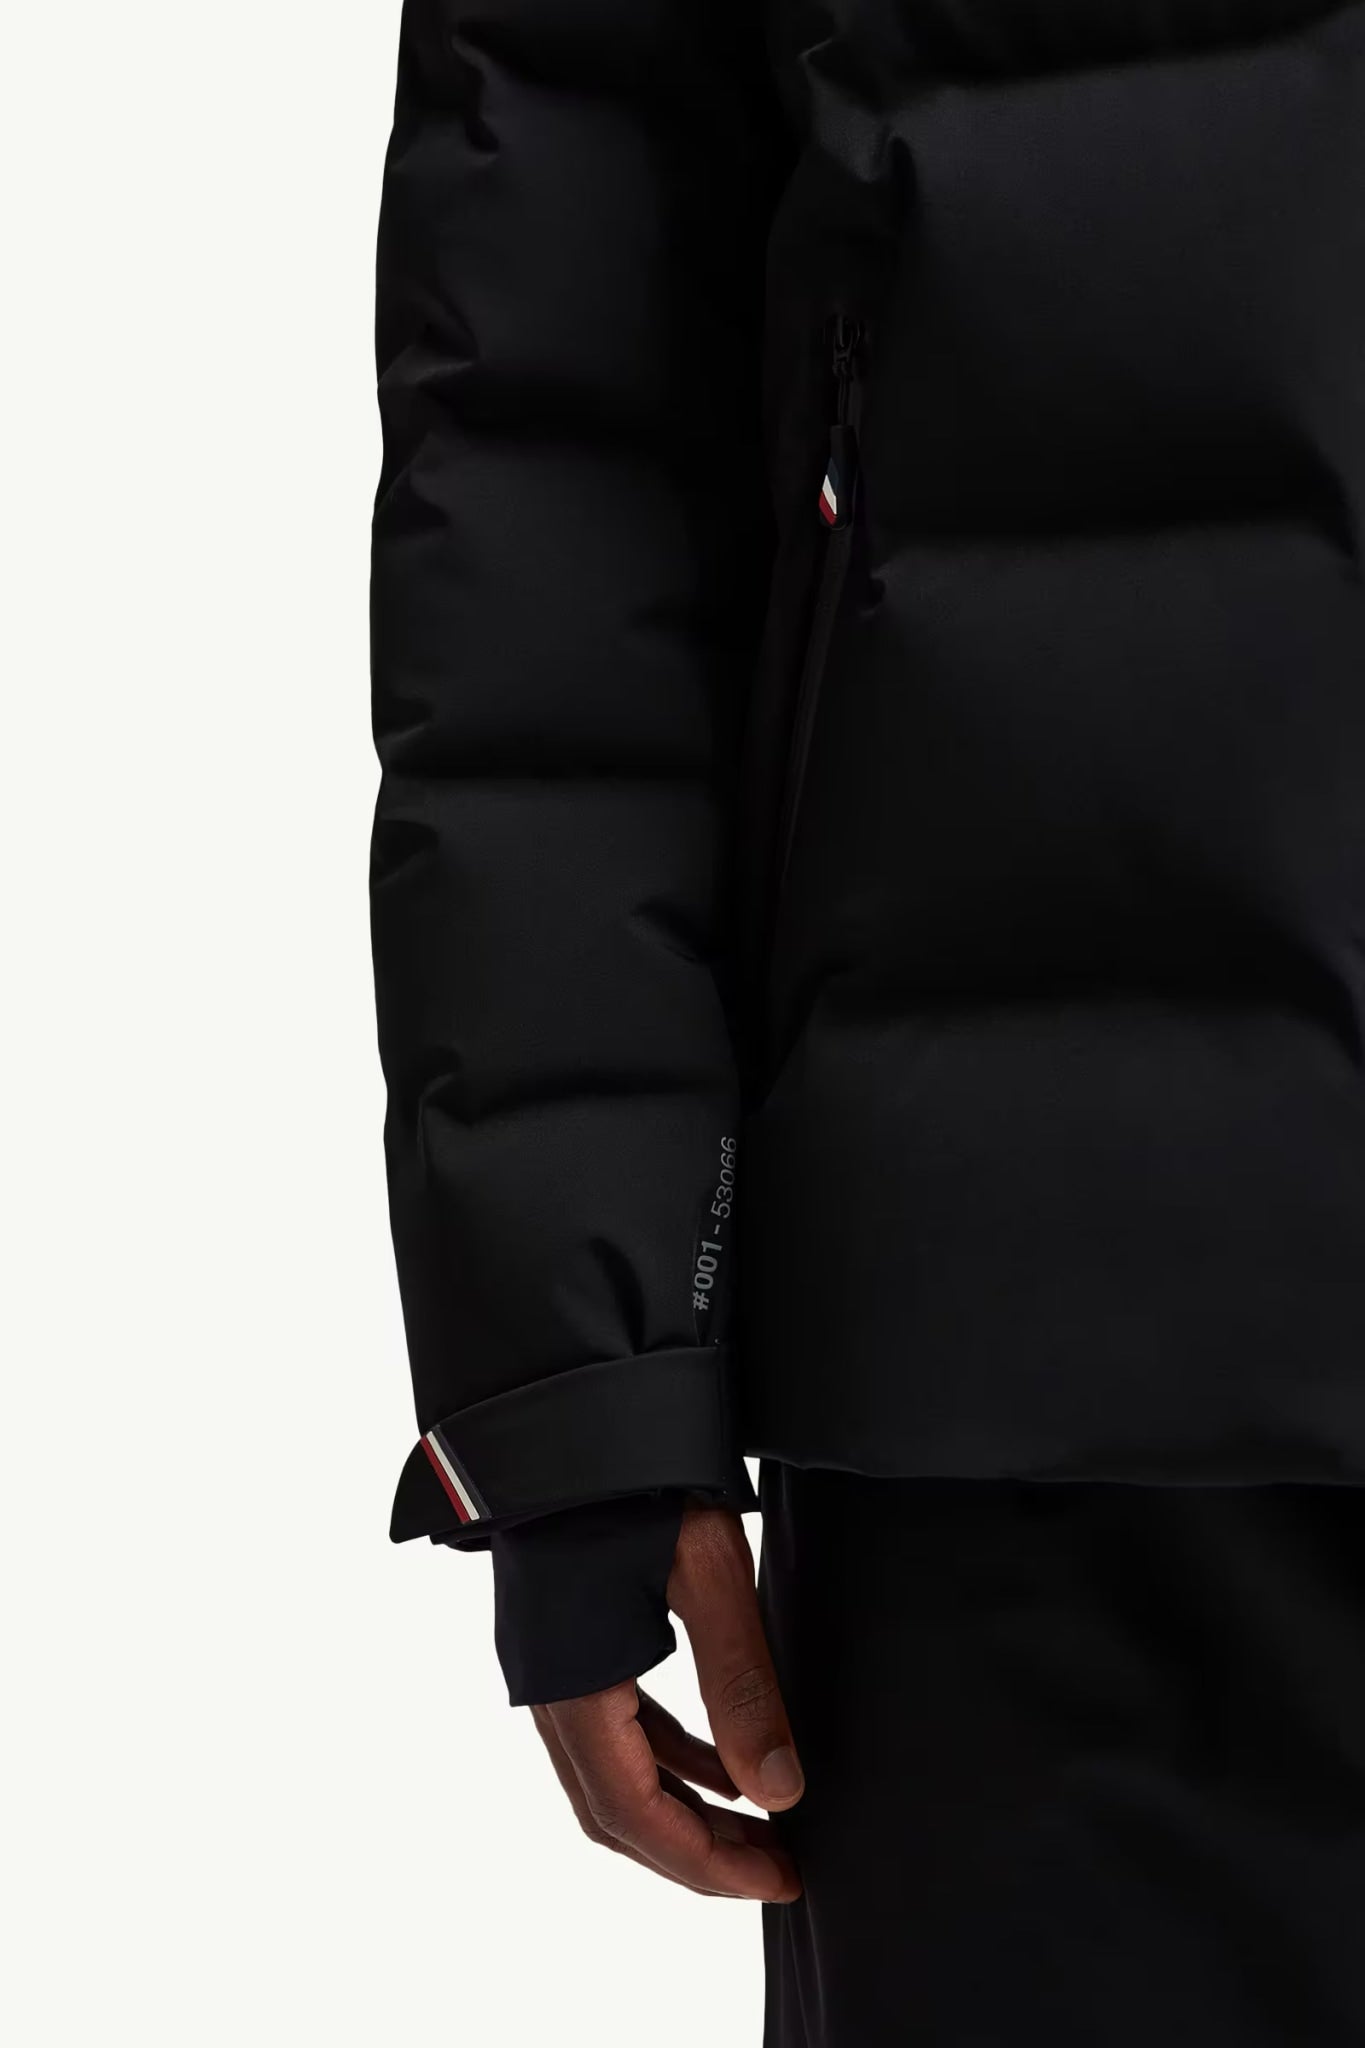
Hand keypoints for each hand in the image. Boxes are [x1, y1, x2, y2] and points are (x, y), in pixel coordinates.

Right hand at [530, 1501, 803, 1899]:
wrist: (573, 1408)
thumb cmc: (636, 1480)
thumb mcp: (709, 1577)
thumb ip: (741, 1689)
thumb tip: (781, 1794)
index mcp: (574, 1685)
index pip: (635, 1815)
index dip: (706, 1864)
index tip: (779, 1879)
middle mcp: (549, 1689)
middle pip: (615, 1811)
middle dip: (694, 1852)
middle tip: (776, 1867)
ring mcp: (552, 1665)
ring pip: (612, 1773)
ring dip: (682, 1807)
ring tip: (761, 1825)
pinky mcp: (565, 1638)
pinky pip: (613, 1726)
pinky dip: (667, 1756)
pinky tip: (722, 1759)